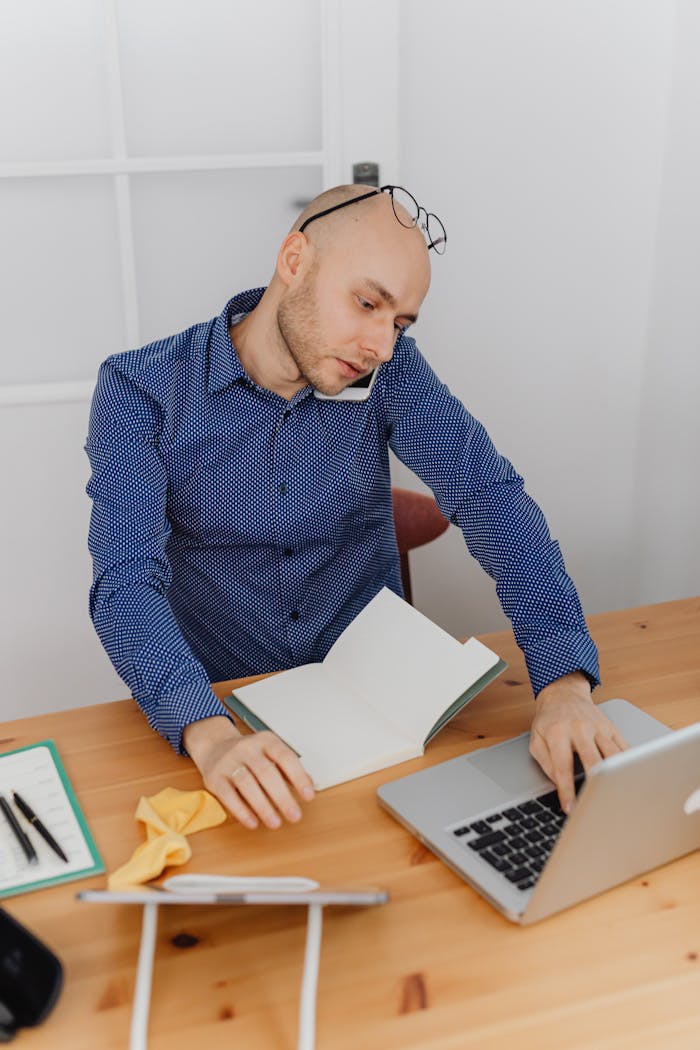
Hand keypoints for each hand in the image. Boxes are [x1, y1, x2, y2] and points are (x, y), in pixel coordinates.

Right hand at [183, 716, 314, 829]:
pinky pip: (228, 795)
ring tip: (275, 823)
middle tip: (294, 816)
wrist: (214, 746)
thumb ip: (289, 769)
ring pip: (247, 784)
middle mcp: (247, 748)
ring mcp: (229, 762)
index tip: (308, 796)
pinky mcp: (214, 777)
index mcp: (265, 741)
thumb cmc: (248, 755)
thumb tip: (310, 785)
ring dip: (263, 806)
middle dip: (282, 797)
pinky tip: (253, 822)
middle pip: (266, 772)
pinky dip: (241, 810)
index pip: (285, 757)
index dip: (298, 777)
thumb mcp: (270, 754)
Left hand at [529, 672, 626, 812]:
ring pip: (613, 754)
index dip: (567, 790)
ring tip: (619, 795)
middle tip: (599, 805)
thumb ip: (546, 763)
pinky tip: (630, 778)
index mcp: (558, 733)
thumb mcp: (536, 740)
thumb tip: (559, 785)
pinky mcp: (612, 728)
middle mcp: (580, 728)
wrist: (563, 694)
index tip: (570, 808)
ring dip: (617, 776)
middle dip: (596, 784)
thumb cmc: (549, 720)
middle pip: (593, 760)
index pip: (563, 767)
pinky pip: (624, 748)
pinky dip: (628, 764)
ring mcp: (598, 727)